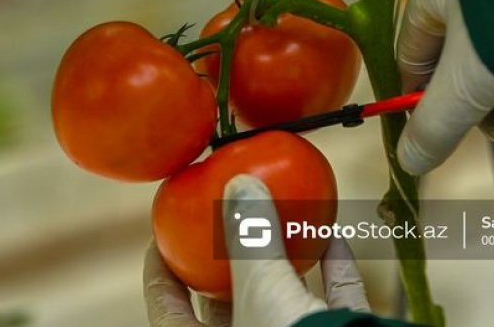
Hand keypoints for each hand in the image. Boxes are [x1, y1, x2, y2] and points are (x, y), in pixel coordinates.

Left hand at [144, 174, 368, 326]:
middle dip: (229, 256)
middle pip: (226, 301)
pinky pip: (332, 302)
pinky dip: (334, 269)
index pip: (165, 309)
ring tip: (282, 216)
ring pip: (284, 299)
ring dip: (287, 256)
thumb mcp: (261, 289)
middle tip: (228, 217)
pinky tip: (333, 235)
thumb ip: (249, 236)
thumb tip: (239, 184)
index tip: (163, 231)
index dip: (159, 269)